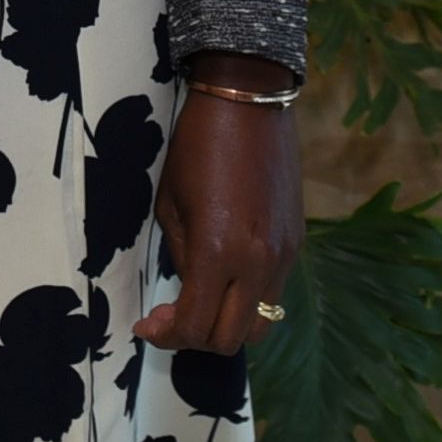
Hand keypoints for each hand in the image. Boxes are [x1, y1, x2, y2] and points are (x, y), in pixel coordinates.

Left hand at [136, 66, 301, 356]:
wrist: (250, 102)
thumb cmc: (196, 146)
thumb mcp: (171, 204)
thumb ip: (182, 257)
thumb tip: (188, 291)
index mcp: (218, 252)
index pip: (196, 326)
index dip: (166, 337)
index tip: (146, 325)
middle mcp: (258, 263)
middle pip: (231, 339)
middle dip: (195, 338)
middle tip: (169, 317)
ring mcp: (284, 257)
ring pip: (259, 324)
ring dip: (225, 325)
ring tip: (199, 303)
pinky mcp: (296, 245)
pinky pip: (272, 293)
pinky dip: (246, 300)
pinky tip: (224, 279)